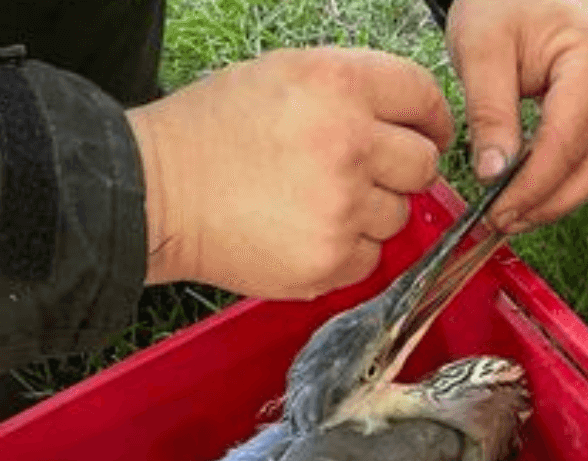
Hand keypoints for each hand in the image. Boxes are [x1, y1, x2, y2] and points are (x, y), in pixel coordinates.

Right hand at [127, 47, 453, 298]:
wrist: (156, 193)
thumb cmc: (212, 134)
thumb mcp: (284, 75)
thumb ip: (355, 91)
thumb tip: (413, 122)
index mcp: (338, 84)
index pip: (423, 96)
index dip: (430, 118)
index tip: (428, 131)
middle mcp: (348, 143)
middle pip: (424, 163)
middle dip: (400, 168)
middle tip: (361, 171)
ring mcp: (342, 207)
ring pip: (399, 215)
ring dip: (370, 212)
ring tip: (317, 201)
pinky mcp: (330, 260)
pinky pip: (371, 258)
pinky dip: (347, 250)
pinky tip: (305, 231)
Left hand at [445, 0, 587, 231]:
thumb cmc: (501, 0)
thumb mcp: (481, 49)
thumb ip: (489, 113)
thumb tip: (493, 176)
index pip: (567, 142)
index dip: (532, 187)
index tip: (496, 210)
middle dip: (551, 203)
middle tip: (503, 221)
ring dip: (560, 200)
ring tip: (512, 213)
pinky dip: (564, 184)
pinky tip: (528, 192)